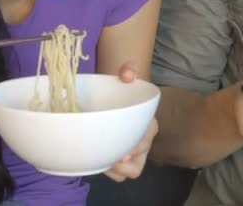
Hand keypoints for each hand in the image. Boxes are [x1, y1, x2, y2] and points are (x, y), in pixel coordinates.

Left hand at [104, 64, 157, 181]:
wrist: (113, 95)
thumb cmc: (122, 88)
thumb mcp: (127, 74)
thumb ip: (129, 70)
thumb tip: (127, 75)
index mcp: (149, 124)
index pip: (146, 140)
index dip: (137, 149)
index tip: (123, 153)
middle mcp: (142, 142)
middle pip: (137, 164)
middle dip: (123, 166)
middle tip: (108, 160)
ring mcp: (130, 153)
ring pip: (125, 172)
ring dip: (112, 170)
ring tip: (98, 160)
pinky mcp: (118, 158)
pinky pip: (114, 172)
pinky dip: (105, 169)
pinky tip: (93, 158)